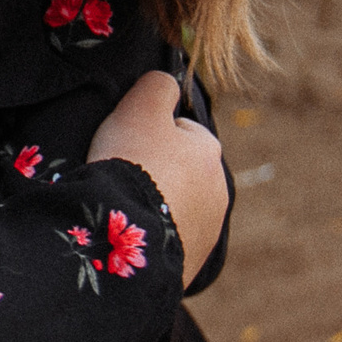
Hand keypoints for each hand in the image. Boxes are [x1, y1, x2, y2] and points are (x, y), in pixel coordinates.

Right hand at [86, 70, 225, 284]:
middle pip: (180, 170)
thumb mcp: (140, 107)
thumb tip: (166, 81)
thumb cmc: (132, 161)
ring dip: (156, 204)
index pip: (180, 129)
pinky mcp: (193, 260)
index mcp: (209, 150)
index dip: (148, 132)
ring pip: (176, 205)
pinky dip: (154, 234)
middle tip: (122, 175)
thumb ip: (156, 85)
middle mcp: (219, 189)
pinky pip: (170, 238)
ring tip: (124, 206)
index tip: (126, 144)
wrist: (127, 232)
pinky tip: (132, 231)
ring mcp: (209, 228)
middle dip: (157, 170)